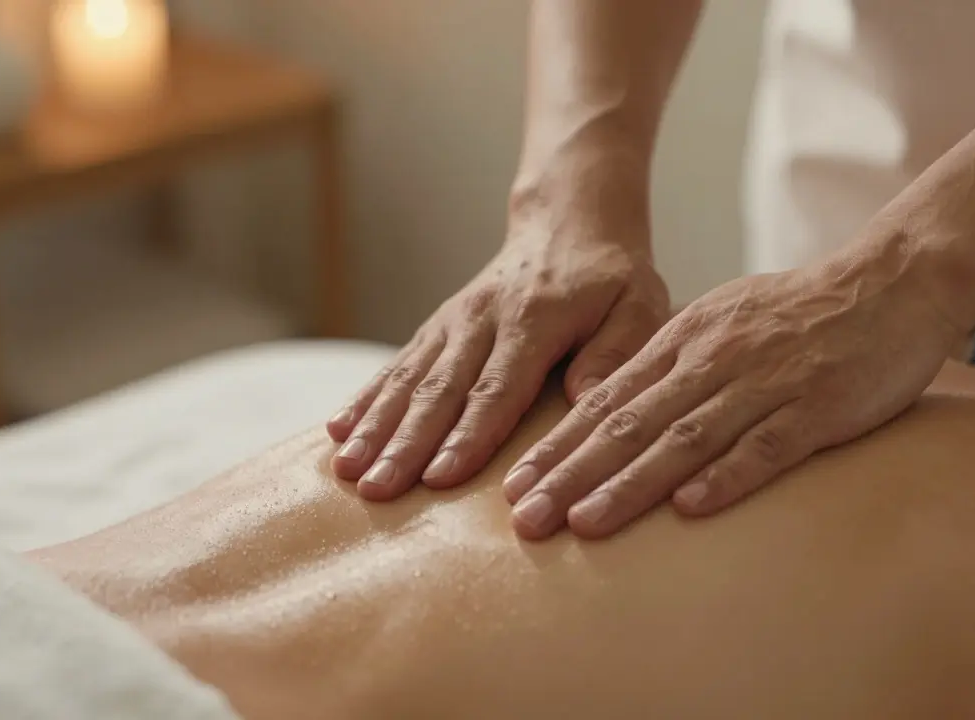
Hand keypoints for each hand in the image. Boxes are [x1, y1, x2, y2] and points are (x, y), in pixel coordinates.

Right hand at [326, 186, 668, 500]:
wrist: (570, 222)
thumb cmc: (611, 277)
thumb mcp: (637, 305)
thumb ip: (615, 352)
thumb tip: (585, 400)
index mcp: (534, 319)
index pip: (498, 387)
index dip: (468, 435)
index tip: (440, 477)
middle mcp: (482, 319)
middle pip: (440, 390)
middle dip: (405, 443)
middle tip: (377, 488)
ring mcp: (453, 321)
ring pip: (409, 379)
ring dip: (376, 426)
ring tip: (348, 469)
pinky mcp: (437, 326)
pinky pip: (397, 364)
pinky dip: (365, 397)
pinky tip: (337, 430)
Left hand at [501, 247, 963, 539]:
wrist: (890, 281)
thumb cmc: (801, 311)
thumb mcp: (722, 322)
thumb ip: (673, 364)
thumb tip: (615, 409)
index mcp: (685, 339)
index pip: (605, 398)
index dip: (558, 445)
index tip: (513, 486)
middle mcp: (713, 359)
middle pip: (629, 422)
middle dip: (571, 474)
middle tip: (525, 519)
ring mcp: (765, 383)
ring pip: (684, 438)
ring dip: (630, 484)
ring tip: (583, 523)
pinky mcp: (817, 407)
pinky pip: (766, 446)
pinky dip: (725, 476)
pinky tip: (688, 510)